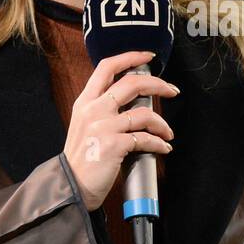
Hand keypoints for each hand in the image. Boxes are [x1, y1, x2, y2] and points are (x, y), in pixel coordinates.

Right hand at [62, 49, 178, 211]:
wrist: (72, 186)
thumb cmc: (81, 159)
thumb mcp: (84, 126)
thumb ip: (101, 110)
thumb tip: (132, 101)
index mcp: (84, 102)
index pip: (107, 67)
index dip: (130, 57)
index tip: (147, 57)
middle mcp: (93, 110)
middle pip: (132, 83)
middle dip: (158, 84)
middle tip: (171, 90)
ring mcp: (103, 126)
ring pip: (144, 112)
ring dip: (162, 123)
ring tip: (167, 132)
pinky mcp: (114, 144)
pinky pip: (146, 138)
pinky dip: (159, 143)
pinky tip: (163, 147)